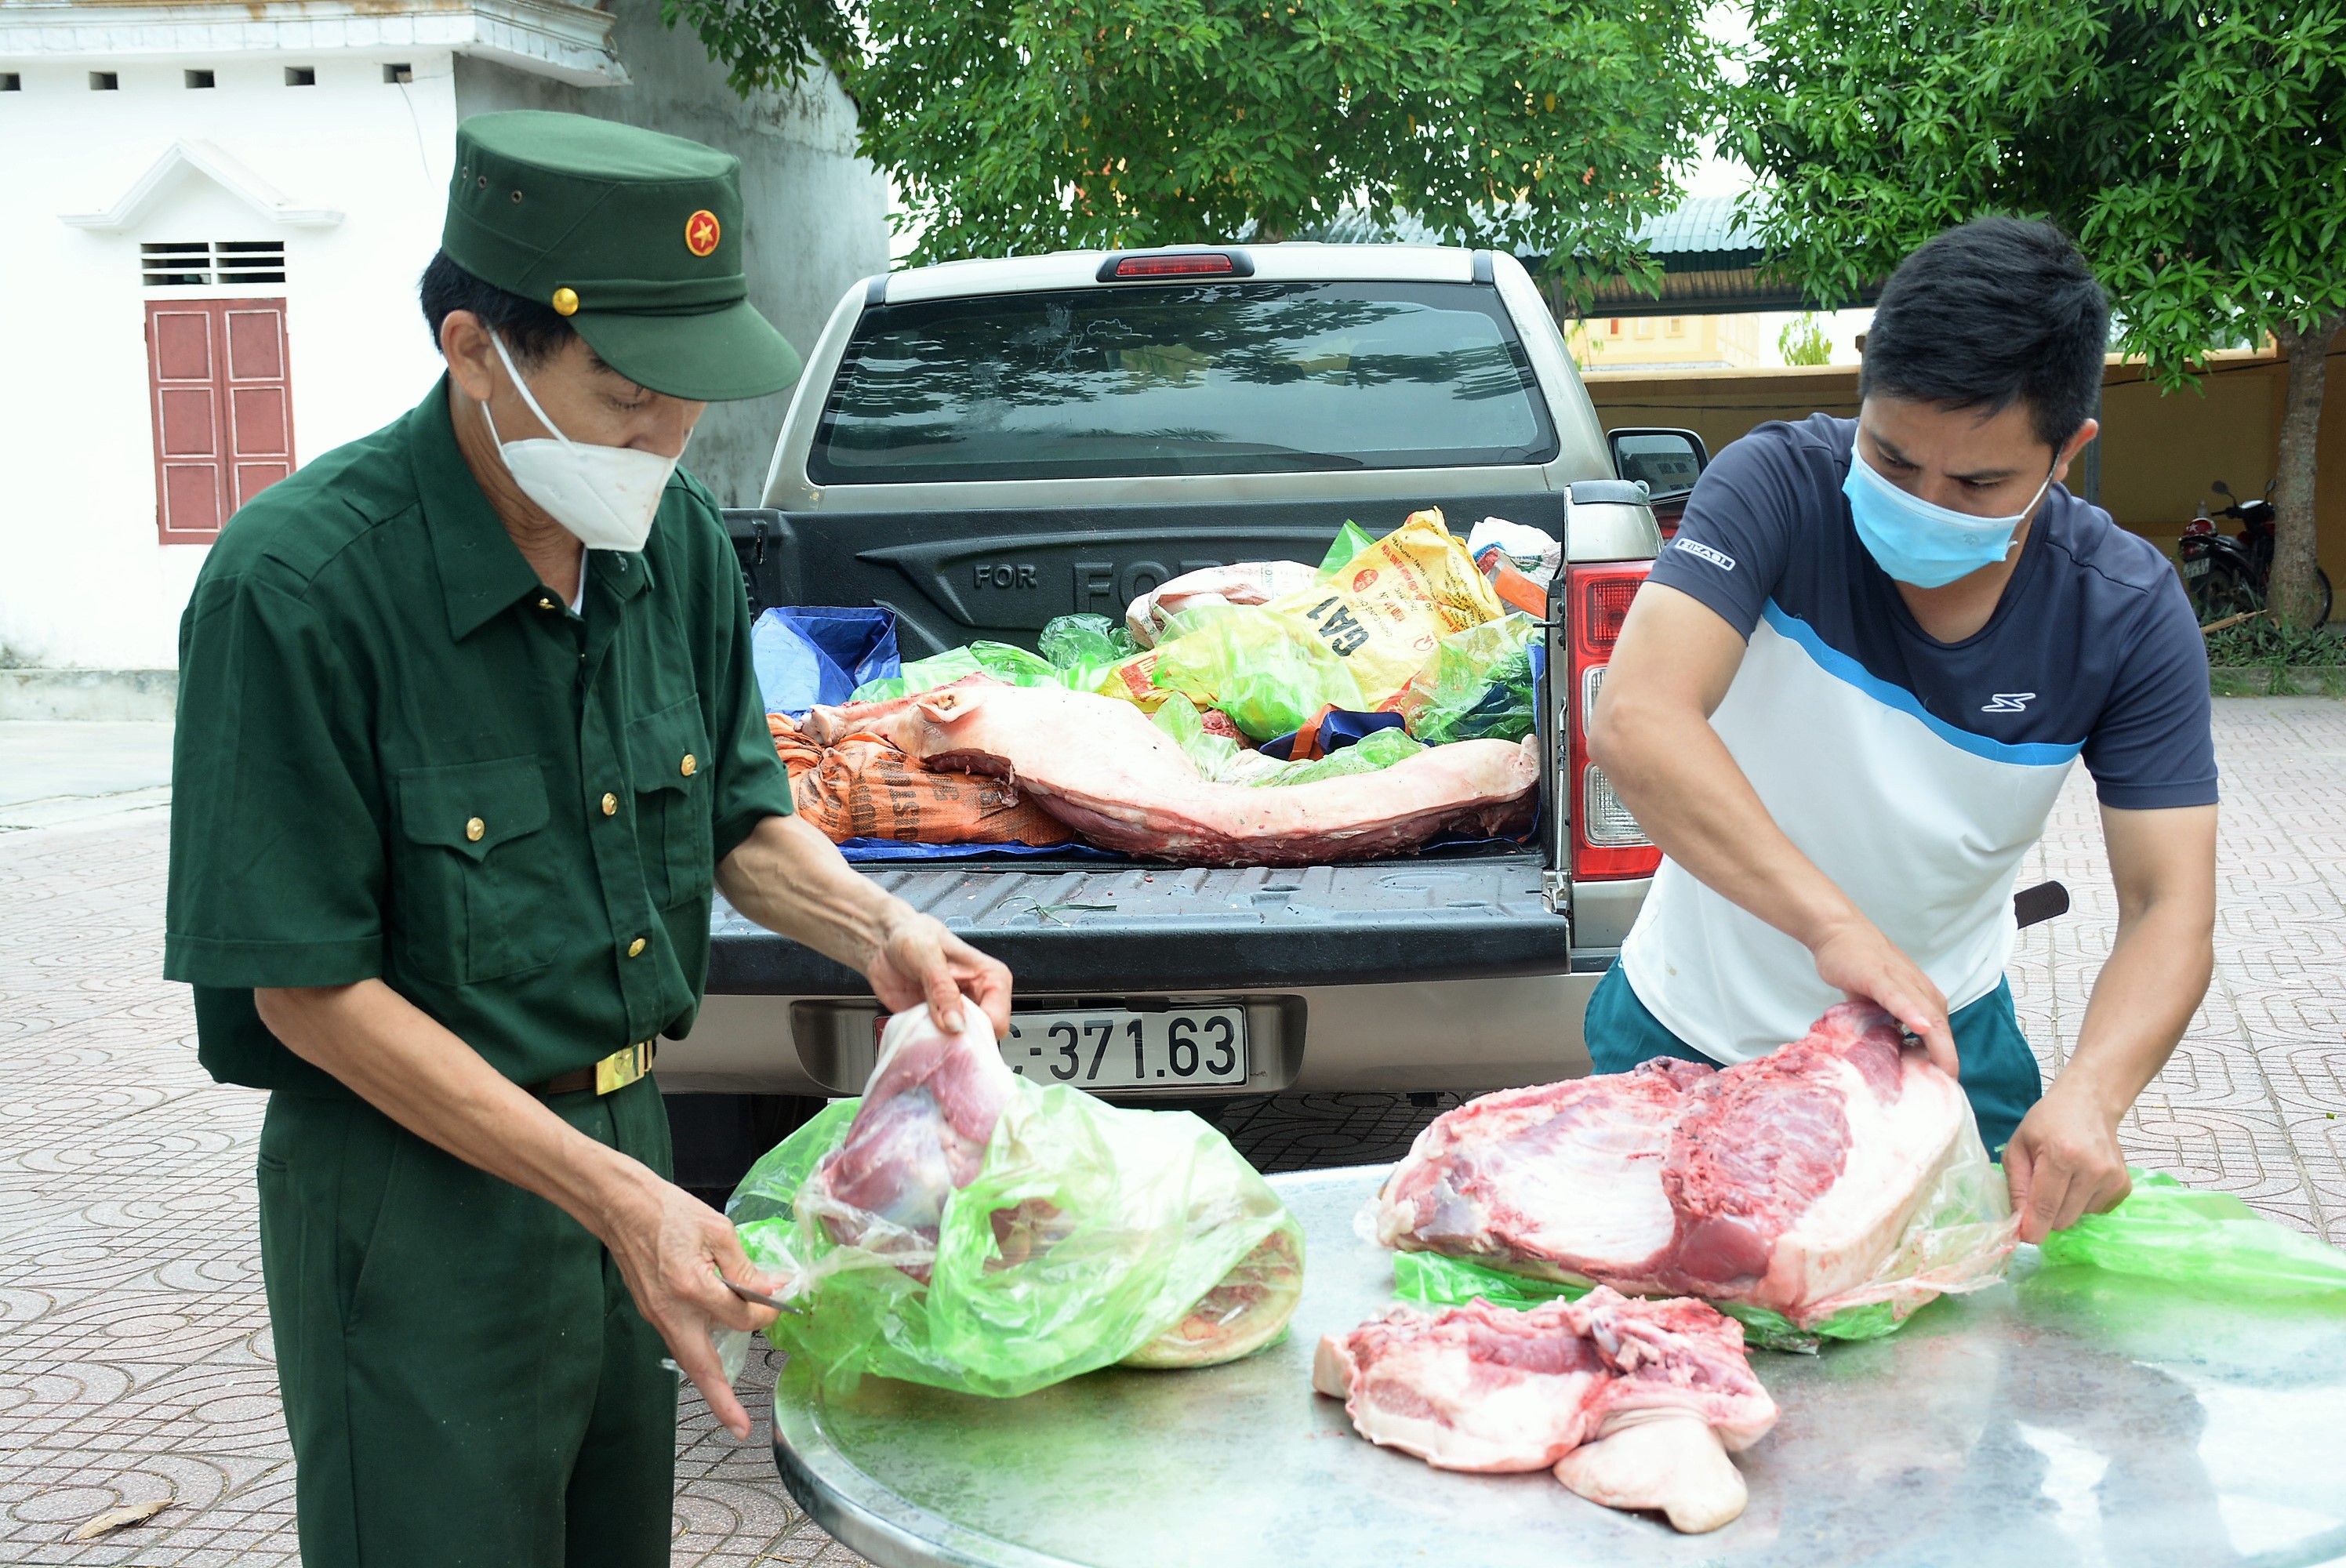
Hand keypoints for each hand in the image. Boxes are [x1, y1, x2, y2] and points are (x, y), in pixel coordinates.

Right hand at [596, 1171, 790, 1438]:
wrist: (619, 1206)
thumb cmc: (669, 1210)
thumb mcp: (717, 1229)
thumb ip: (744, 1266)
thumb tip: (772, 1288)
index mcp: (692, 1287)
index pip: (742, 1316)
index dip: (766, 1310)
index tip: (779, 1297)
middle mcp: (672, 1312)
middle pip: (701, 1367)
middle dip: (721, 1402)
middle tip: (741, 1429)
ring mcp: (657, 1316)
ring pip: (689, 1358)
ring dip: (710, 1382)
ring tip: (729, 1407)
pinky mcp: (651, 1312)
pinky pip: (680, 1339)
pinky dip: (699, 1351)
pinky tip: (715, 1349)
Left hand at [866, 905, 1013, 1037]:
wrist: (883, 940)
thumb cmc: (911, 935)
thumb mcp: (927, 955)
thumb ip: (942, 989)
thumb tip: (956, 1023)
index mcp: (989, 977)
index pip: (998, 1018)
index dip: (976, 1027)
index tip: (953, 1026)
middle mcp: (977, 998)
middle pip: (982, 1036)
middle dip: (959, 1038)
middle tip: (936, 1025)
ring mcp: (955, 1013)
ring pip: (960, 1045)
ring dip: (940, 1041)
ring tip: (923, 1021)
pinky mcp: (935, 1023)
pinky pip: (937, 1045)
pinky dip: (925, 1042)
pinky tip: (914, 1025)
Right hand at [1808, 919, 1958, 1078]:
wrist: (1838, 931)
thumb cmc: (1858, 965)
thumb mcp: (1877, 1002)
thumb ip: (1884, 1024)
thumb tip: (1885, 1055)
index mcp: (1922, 998)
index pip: (1941, 1035)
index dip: (1944, 1062)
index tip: (1943, 1089)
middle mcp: (1920, 991)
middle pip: (1941, 1030)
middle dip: (1947, 1062)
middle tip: (1948, 1092)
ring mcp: (1901, 983)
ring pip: (1926, 1017)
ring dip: (1938, 1046)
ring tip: (1945, 1072)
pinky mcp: (1880, 977)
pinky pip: (1898, 999)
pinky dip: (1911, 1014)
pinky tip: (1921, 1029)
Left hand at [2003, 1082, 2131, 1243]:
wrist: (2089, 1104)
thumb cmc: (2047, 1123)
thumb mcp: (2018, 1147)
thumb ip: (2016, 1187)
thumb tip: (2020, 1225)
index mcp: (2061, 1155)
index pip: (2046, 1207)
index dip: (2033, 1228)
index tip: (2025, 1238)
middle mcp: (2092, 1169)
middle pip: (2062, 1219)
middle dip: (2045, 1215)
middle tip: (2040, 1190)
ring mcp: (2113, 1179)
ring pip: (2078, 1218)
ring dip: (2064, 1207)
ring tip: (2063, 1177)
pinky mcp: (2124, 1186)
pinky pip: (2094, 1212)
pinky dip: (2082, 1202)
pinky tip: (2080, 1179)